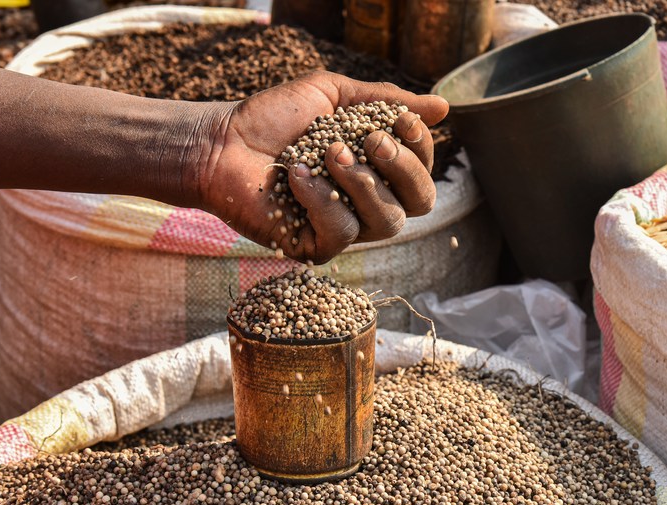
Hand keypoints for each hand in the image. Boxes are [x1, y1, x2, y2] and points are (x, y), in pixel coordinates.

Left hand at [191, 72, 448, 263]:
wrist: (223, 142)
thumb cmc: (275, 118)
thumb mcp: (334, 96)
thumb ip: (386, 101)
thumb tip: (444, 107)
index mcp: (379, 171)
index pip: (423, 172)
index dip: (421, 148)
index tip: (399, 120)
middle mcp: (369, 203)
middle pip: (419, 203)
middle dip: (403, 168)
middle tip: (371, 140)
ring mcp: (346, 228)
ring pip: (387, 222)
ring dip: (362, 182)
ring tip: (330, 153)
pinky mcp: (317, 247)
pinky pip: (342, 232)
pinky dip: (321, 199)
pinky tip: (297, 175)